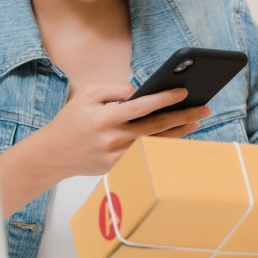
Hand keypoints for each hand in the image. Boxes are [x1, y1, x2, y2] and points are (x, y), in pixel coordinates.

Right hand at [36, 82, 210, 178]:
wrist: (54, 154)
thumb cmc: (72, 119)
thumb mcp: (87, 94)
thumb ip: (115, 90)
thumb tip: (141, 92)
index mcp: (104, 118)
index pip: (141, 106)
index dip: (164, 98)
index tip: (183, 91)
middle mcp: (113, 138)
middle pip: (156, 126)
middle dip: (183, 116)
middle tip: (204, 108)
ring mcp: (118, 156)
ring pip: (156, 142)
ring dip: (179, 132)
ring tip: (196, 120)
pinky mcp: (119, 167)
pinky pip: (148, 154)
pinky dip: (164, 145)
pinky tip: (178, 136)